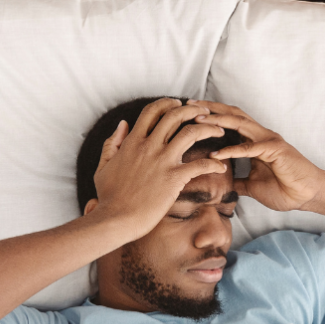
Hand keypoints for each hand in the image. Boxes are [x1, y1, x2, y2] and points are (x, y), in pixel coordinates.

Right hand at [90, 98, 228, 238]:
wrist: (115, 219)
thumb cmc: (109, 197)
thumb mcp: (103, 165)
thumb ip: (112, 143)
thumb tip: (122, 124)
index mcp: (132, 142)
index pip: (152, 111)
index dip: (167, 103)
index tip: (178, 104)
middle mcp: (149, 146)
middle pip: (175, 115)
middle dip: (193, 109)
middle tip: (204, 112)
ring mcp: (162, 161)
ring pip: (191, 132)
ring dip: (209, 128)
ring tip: (219, 130)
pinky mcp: (174, 178)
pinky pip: (200, 165)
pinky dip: (214, 164)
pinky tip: (221, 167)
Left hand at [190, 100, 324, 211]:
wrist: (308, 195)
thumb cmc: (285, 189)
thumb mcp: (253, 186)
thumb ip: (239, 181)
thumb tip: (224, 185)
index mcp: (255, 141)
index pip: (230, 121)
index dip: (211, 115)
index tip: (189, 113)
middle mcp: (261, 135)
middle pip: (232, 114)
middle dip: (210, 108)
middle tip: (188, 105)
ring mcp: (268, 141)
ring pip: (239, 124)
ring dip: (217, 121)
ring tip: (197, 120)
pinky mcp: (275, 151)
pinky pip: (249, 149)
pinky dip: (231, 150)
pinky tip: (215, 154)